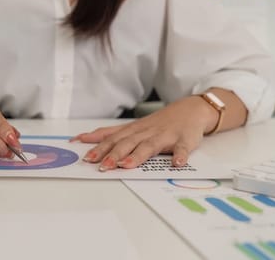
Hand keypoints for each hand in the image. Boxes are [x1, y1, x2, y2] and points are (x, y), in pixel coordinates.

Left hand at [71, 96, 216, 170]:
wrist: (191, 109)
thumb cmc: (159, 122)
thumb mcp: (133, 127)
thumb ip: (110, 133)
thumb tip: (83, 138)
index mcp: (134, 131)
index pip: (113, 138)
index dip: (99, 147)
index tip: (86, 157)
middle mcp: (146, 132)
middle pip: (127, 143)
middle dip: (113, 154)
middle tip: (102, 166)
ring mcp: (165, 136)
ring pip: (149, 146)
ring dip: (137, 156)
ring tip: (126, 165)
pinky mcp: (183, 141)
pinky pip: (181, 149)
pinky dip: (179, 156)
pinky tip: (176, 164)